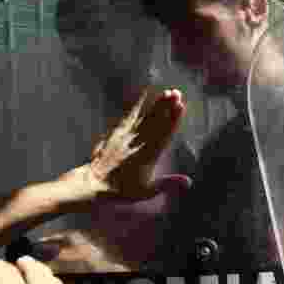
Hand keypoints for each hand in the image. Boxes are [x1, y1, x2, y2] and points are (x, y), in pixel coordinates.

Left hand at [67, 88, 191, 203]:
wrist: (94, 183)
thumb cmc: (123, 190)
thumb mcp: (147, 191)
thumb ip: (168, 184)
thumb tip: (189, 181)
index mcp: (147, 156)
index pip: (163, 134)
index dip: (173, 119)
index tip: (181, 106)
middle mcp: (137, 143)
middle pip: (155, 121)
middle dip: (167, 106)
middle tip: (177, 93)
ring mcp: (127, 136)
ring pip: (145, 116)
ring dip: (157, 104)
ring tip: (167, 92)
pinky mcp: (117, 132)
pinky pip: (130, 116)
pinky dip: (138, 105)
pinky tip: (145, 95)